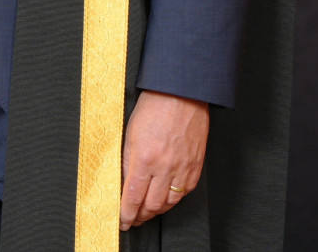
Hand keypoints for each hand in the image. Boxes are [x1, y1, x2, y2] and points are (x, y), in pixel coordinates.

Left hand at [119, 90, 208, 229]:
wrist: (181, 94)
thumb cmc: (153, 108)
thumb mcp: (130, 133)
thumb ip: (127, 160)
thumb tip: (124, 183)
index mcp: (144, 158)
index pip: (133, 197)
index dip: (126, 214)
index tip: (122, 221)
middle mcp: (164, 167)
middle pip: (151, 205)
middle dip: (140, 216)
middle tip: (133, 219)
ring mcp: (182, 169)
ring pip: (169, 203)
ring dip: (156, 211)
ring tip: (146, 213)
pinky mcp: (195, 167)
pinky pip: (184, 193)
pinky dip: (173, 200)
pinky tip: (165, 200)